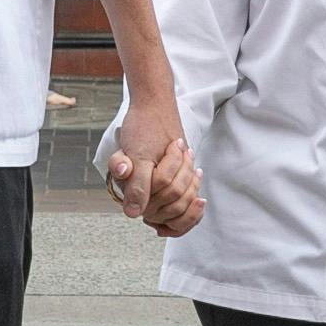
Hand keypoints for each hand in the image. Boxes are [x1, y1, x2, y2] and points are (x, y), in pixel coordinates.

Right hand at [107, 98, 200, 234]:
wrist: (153, 112)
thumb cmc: (144, 130)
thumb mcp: (139, 157)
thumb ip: (136, 185)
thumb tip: (132, 213)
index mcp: (129, 192)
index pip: (158, 199)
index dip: (170, 172)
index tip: (174, 147)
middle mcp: (141, 200)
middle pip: (173, 201)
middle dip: (183, 173)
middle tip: (180, 148)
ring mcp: (156, 198)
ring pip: (182, 203)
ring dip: (190, 175)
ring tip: (187, 155)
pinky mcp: (169, 196)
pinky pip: (185, 209)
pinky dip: (194, 189)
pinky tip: (197, 174)